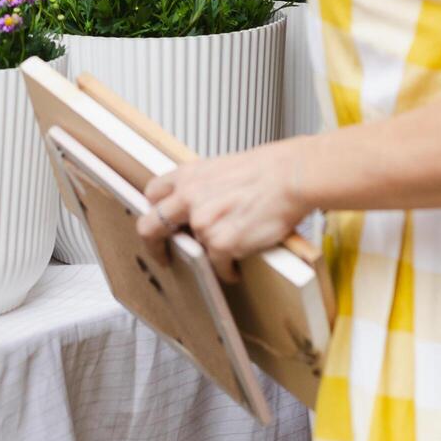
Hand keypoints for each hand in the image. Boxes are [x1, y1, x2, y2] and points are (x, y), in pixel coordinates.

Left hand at [136, 139, 313, 281]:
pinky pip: (216, 266)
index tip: (158, 223)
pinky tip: (235, 269)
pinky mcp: (220, 242)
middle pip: (150, 227)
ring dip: (212, 253)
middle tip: (161, 257)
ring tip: (230, 252)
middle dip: (152, 246)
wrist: (291, 177)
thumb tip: (198, 205)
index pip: (153, 194)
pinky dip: (226, 271)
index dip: (154, 211)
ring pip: (196, 247)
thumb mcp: (222, 168)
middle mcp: (188, 198)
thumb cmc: (268, 171)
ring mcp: (202, 222)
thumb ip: (202, 187)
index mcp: (187, 176)